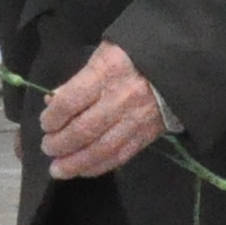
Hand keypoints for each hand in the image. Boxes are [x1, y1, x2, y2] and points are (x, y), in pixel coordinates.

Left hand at [41, 41, 166, 180]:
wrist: (180, 65)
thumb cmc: (135, 53)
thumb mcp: (104, 53)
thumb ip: (78, 79)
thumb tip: (53, 102)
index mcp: (107, 72)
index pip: (70, 102)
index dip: (52, 118)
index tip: (45, 123)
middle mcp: (121, 99)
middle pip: (83, 130)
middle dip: (60, 144)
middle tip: (47, 148)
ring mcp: (135, 120)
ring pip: (101, 150)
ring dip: (75, 163)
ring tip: (58, 169)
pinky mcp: (147, 135)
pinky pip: (120, 156)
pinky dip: (98, 167)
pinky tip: (83, 170)